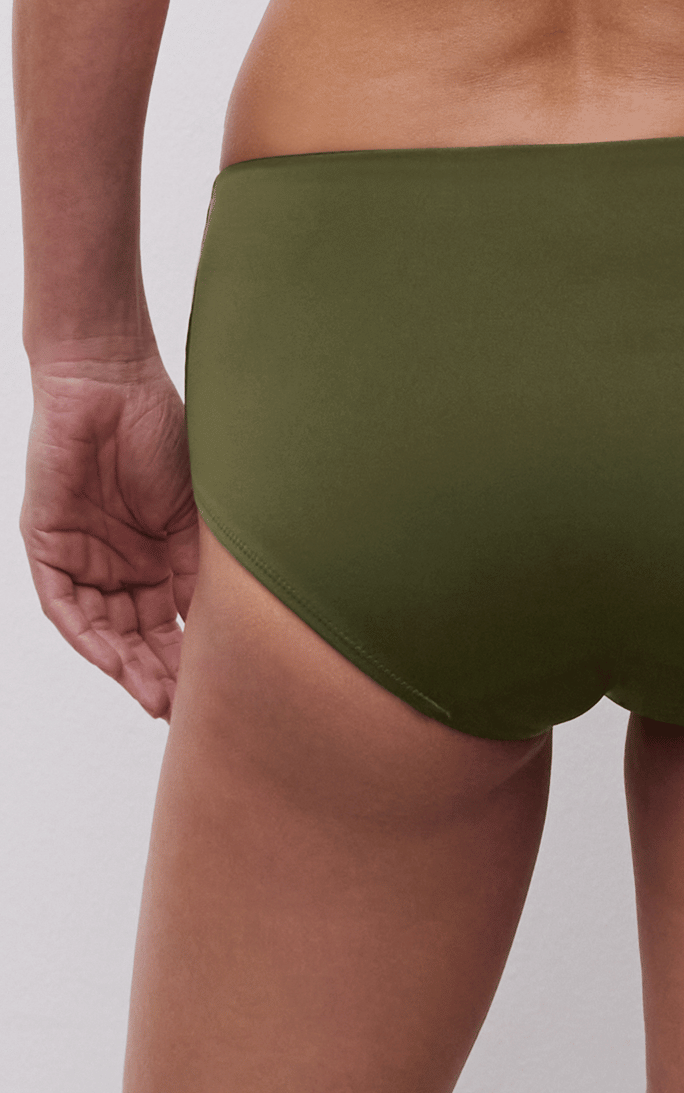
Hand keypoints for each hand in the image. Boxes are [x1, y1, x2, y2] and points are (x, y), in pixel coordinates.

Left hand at [19, 350, 198, 719]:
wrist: (112, 383)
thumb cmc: (165, 432)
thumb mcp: (199, 513)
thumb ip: (203, 567)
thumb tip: (225, 625)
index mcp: (162, 557)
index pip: (177, 622)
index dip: (195, 658)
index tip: (221, 690)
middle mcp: (123, 565)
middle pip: (141, 636)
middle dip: (162, 675)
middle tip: (185, 710)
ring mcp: (85, 558)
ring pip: (104, 630)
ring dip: (127, 666)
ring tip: (156, 698)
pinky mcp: (48, 546)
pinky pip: (65, 605)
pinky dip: (88, 636)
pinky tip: (113, 662)